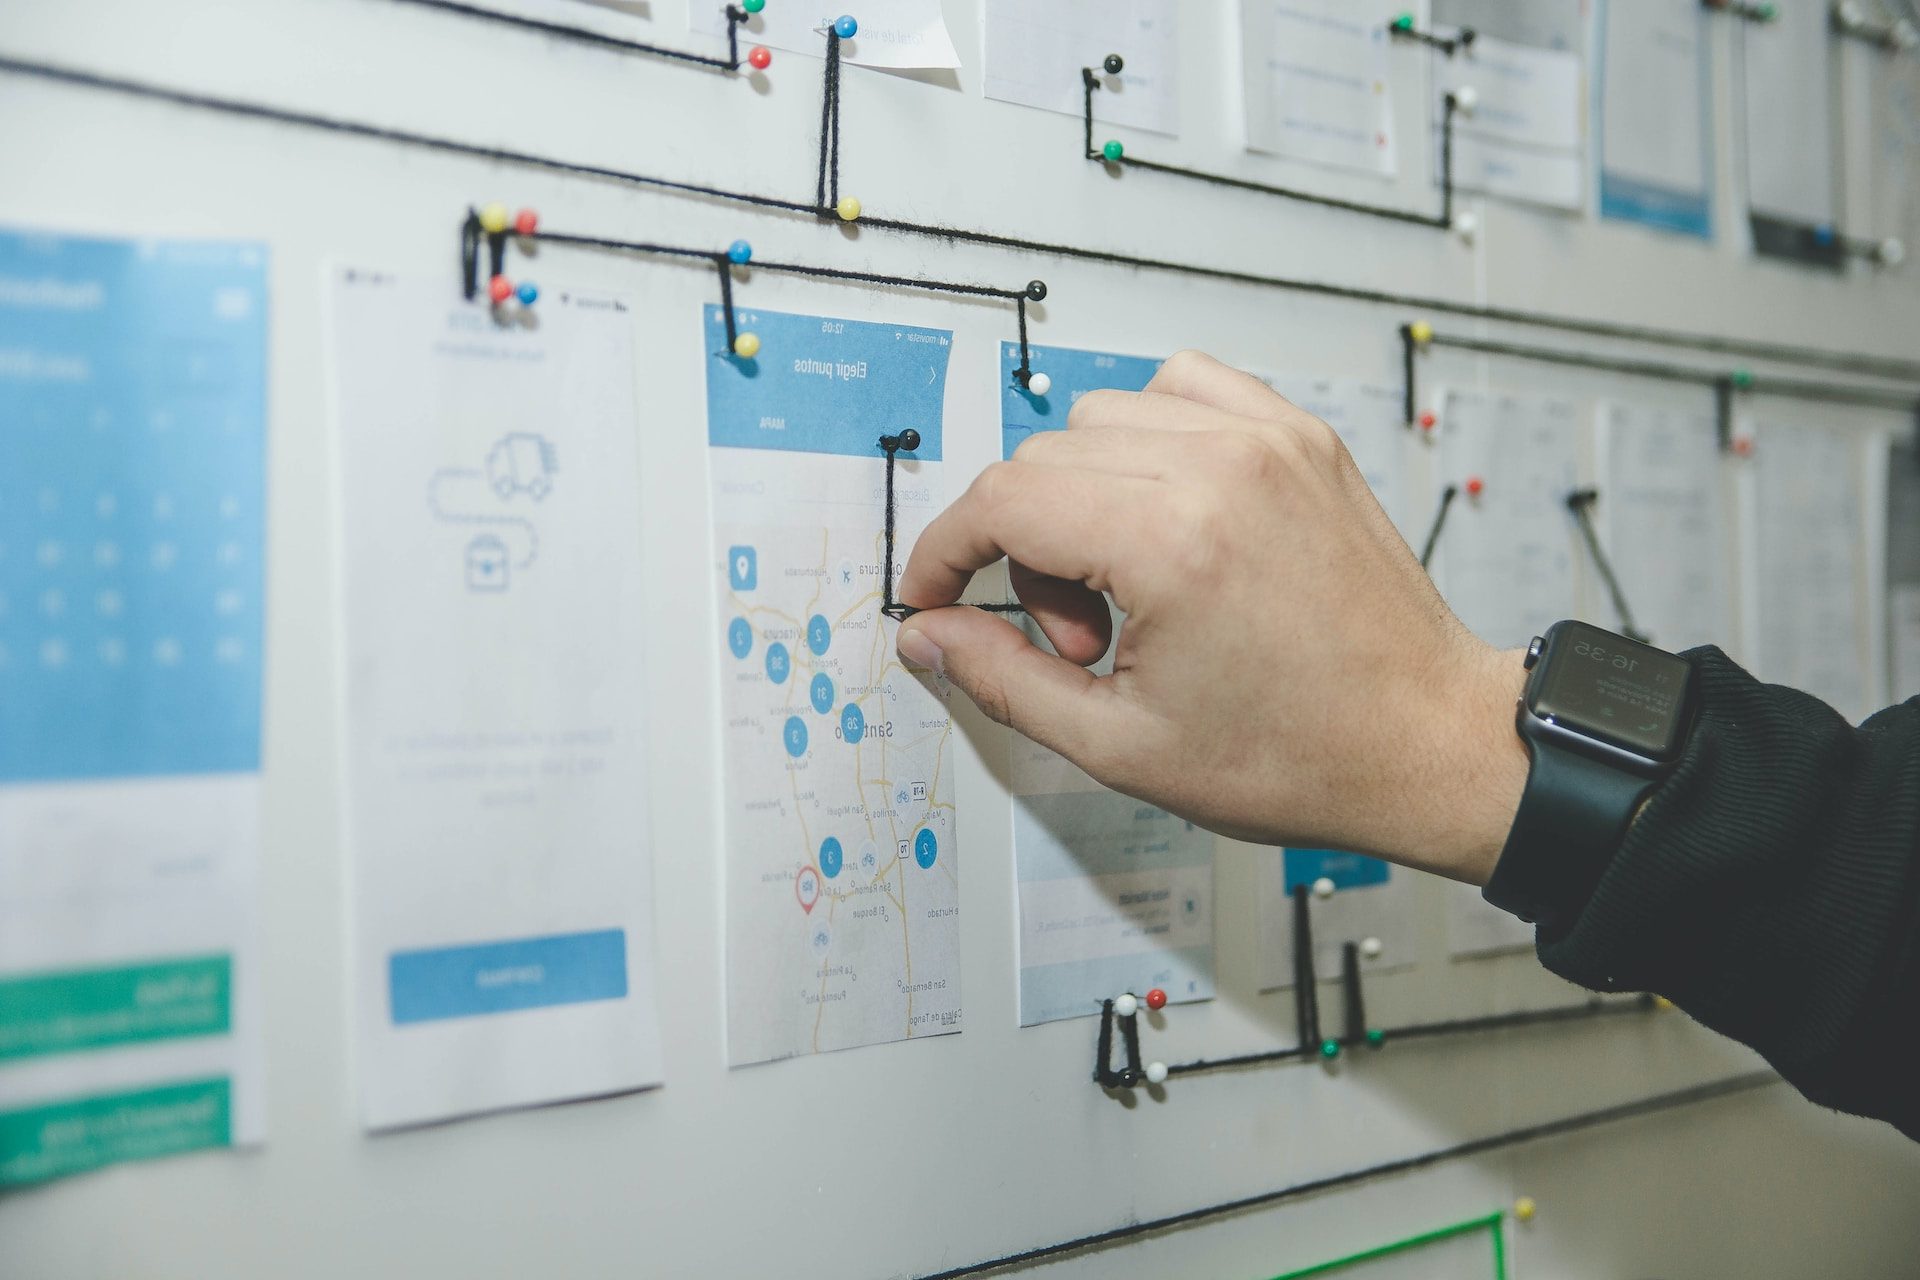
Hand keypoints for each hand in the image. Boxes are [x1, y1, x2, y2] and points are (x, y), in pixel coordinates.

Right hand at [895, 351, 1529, 884]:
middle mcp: (1222, 466)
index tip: (935, 597)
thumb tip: (930, 636)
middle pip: (1044, 459)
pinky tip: (1165, 516)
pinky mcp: (1301, 435)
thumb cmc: (1303, 754)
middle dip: (1024, 551)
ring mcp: (1268, 439)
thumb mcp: (1124, 746)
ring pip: (1103, 415)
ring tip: (1129, 589)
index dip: (945, 552)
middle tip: (1078, 641)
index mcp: (1173, 541)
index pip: (1003, 499)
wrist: (1427, 741)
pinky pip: (1183, 386)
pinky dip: (1150, 437)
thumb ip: (1005, 681)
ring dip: (1083, 494)